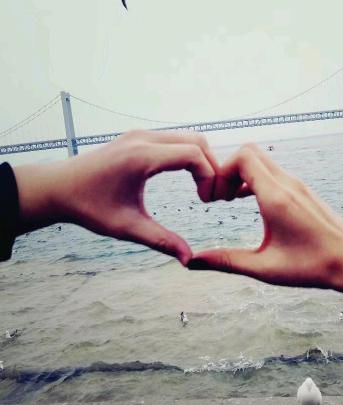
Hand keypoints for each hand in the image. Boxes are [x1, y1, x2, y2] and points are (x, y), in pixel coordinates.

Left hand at [13, 130, 217, 264]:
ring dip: (201, 161)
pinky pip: (174, 141)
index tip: (206, 201)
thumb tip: (188, 259)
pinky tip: (186, 178)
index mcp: (141, 157)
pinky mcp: (138, 138)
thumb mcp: (126, 227)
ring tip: (201, 188)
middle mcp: (143, 139)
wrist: (58, 188)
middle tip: (210, 195)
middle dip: (211, 167)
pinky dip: (188, 156)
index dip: (209, 177)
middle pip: (196, 141)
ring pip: (187, 138)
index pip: (193, 154)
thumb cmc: (88, 206)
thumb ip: (160, 241)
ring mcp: (140, 135)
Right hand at [189, 144, 342, 328]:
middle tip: (219, 197)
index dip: (221, 172)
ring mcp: (297, 184)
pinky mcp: (302, 190)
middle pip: (250, 152)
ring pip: (262, 161)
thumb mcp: (264, 267)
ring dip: (241, 175)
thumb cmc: (312, 266)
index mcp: (276, 197)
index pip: (243, 157)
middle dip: (228, 170)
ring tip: (230, 201)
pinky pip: (272, 172)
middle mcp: (287, 183)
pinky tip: (250, 203)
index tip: (214, 198)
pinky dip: (255, 180)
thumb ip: (226, 261)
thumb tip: (193, 262)